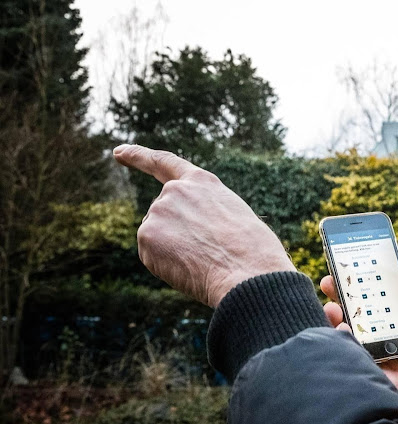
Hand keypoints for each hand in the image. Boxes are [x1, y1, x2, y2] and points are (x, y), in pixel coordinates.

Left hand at [114, 144, 294, 306]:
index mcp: (202, 183)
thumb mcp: (235, 218)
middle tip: (206, 254)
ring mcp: (158, 211)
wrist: (247, 271)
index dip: (139, 156)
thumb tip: (188, 235)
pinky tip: (189, 267)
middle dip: (176, 235)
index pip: (164, 163)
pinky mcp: (146, 235)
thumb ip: (206, 214)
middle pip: (163, 216)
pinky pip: (152, 256)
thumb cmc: (253, 252)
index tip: (119, 152)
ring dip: (175, 251)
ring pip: (157, 237)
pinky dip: (166, 266)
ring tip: (205, 259)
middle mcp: (175, 190)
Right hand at [321, 276, 397, 423]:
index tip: (350, 277)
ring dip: (338, 324)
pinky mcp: (381, 385)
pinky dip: (347, 349)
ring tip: (329, 307)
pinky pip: (359, 365)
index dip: (366, 295)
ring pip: (355, 343)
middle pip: (362, 324)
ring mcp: (385, 368)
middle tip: (329, 286)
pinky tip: (340, 331)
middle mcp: (393, 349)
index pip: (382, 310)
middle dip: (343, 305)